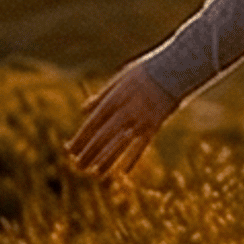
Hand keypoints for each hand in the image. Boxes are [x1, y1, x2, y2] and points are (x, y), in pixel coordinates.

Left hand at [67, 60, 177, 176]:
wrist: (175, 70)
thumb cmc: (146, 71)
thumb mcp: (121, 78)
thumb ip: (102, 96)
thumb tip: (84, 111)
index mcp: (114, 99)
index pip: (92, 124)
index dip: (80, 138)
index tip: (69, 150)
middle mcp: (125, 113)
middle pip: (102, 137)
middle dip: (88, 153)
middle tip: (76, 166)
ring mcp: (140, 121)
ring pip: (120, 146)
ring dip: (106, 161)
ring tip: (94, 173)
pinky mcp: (154, 127)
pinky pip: (141, 147)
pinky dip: (132, 159)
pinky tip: (123, 172)